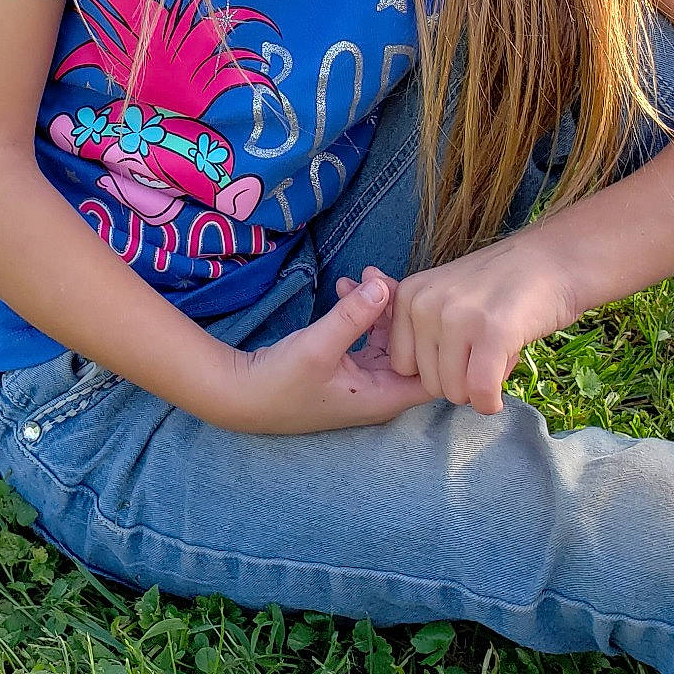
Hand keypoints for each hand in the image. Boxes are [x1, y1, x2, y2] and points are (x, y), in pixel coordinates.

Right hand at [217, 268, 435, 433]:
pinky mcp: (347, 369)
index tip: (416, 301)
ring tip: (361, 275)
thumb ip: (354, 316)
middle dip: (399, 309)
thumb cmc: (281, 381)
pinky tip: (346, 289)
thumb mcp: (318, 346)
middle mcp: (380, 391)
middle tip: (378, 275)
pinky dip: (361, 314)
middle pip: (410, 348)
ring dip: (377, 307)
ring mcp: (364, 380)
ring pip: (388, 338)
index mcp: (384, 397)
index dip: (432, 337)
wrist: (240, 395)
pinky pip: (367, 337)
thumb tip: (385, 285)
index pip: (431, 371)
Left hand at [388, 237, 583, 414]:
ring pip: (454, 392)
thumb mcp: (445, 292)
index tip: (462, 350)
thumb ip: (419, 323)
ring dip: (479, 389)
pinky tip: (500, 392)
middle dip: (459, 381)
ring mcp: (458, 318)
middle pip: (429, 383)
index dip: (436, 369)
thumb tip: (399, 368)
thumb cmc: (500, 286)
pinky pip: (481, 391)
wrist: (552, 260)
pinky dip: (491, 402)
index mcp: (409, 295)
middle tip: (485, 353)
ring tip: (497, 356)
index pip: (403, 367)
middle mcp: (426, 305)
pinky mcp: (493, 333)